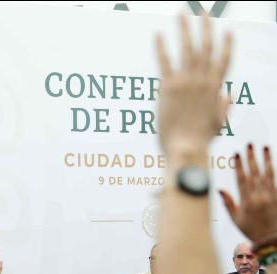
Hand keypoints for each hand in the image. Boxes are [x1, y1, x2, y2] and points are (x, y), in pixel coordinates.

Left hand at [155, 15, 231, 160]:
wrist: (185, 148)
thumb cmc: (200, 141)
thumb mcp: (217, 123)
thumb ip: (223, 107)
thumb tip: (228, 96)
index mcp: (216, 89)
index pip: (224, 60)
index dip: (226, 44)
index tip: (227, 31)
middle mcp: (203, 81)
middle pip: (206, 47)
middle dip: (204, 27)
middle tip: (201, 11)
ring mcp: (186, 82)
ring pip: (188, 48)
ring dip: (185, 28)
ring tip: (182, 13)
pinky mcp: (168, 87)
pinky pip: (164, 61)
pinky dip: (160, 46)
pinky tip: (157, 33)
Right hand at [219, 145, 276, 242]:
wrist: (271, 240)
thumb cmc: (251, 230)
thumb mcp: (235, 219)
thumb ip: (228, 203)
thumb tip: (219, 189)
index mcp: (246, 202)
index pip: (241, 179)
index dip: (239, 166)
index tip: (236, 154)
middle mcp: (259, 197)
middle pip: (255, 173)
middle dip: (251, 158)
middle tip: (249, 145)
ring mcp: (271, 196)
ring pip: (268, 174)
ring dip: (265, 159)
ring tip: (264, 147)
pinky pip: (276, 181)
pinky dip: (273, 170)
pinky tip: (272, 162)